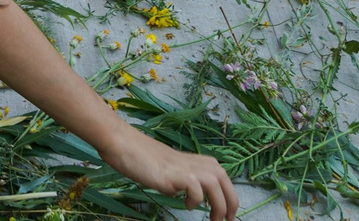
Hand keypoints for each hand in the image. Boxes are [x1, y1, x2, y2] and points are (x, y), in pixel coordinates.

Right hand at [100, 131, 237, 220]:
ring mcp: (186, 168)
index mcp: (199, 160)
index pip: (224, 179)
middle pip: (225, 181)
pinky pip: (196, 190)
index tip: (229, 215)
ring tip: (213, 219)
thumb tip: (189, 196)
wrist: (126, 145)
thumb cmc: (145, 158)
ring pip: (216, 184)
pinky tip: (186, 204)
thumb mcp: (173, 170)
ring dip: (219, 205)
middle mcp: (196, 162)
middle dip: (231, 203)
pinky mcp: (175, 175)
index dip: (230, 197)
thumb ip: (185, 181)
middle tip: (229, 220)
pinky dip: (195, 199)